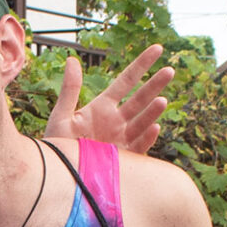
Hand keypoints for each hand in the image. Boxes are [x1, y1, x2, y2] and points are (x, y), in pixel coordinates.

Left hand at [46, 45, 172, 151]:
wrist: (58, 178)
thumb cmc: (56, 147)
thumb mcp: (62, 116)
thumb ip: (70, 90)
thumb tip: (71, 58)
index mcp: (102, 107)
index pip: (127, 81)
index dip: (142, 64)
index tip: (158, 48)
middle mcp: (116, 121)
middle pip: (141, 98)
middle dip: (155, 84)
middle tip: (170, 70)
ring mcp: (123, 140)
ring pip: (143, 121)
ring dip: (153, 111)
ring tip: (162, 100)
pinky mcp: (125, 159)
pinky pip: (139, 146)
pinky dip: (147, 137)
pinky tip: (154, 127)